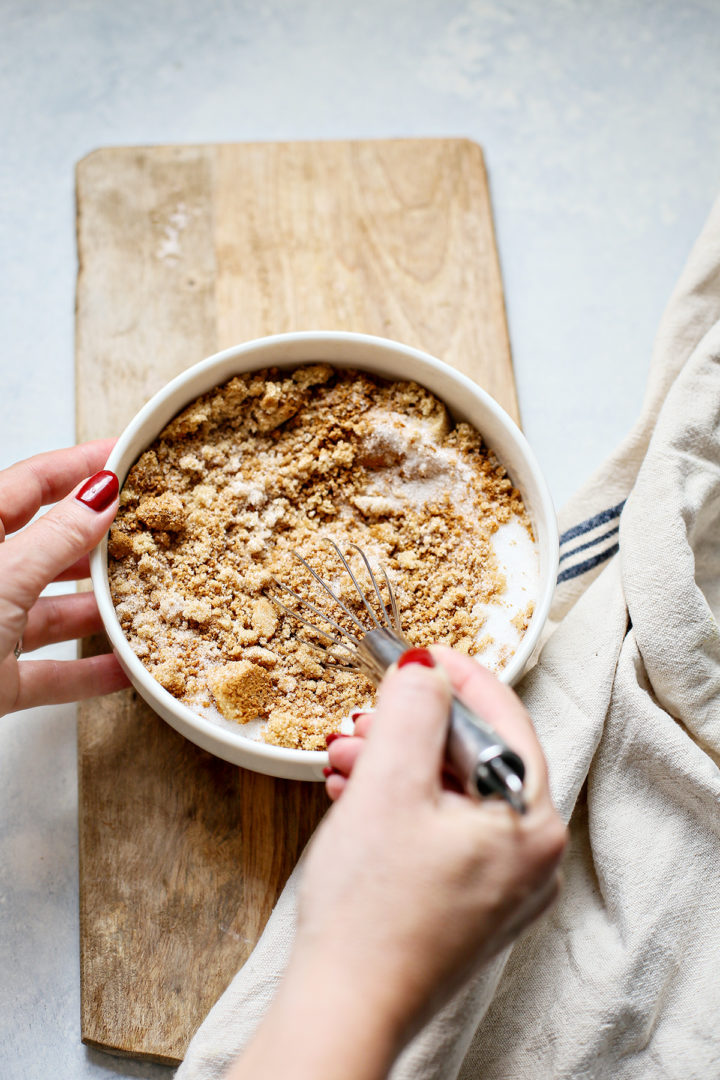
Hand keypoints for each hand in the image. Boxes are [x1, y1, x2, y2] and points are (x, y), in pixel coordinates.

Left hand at [0, 442, 129, 717]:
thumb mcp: (4, 577)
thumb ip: (58, 537)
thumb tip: (100, 494)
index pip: (30, 484)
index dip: (78, 466)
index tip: (124, 455)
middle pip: (48, 549)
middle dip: (99, 543)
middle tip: (149, 530)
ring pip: (53, 612)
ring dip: (99, 611)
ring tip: (147, 599)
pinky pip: (50, 672)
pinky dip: (88, 672)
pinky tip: (126, 667)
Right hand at [228, 648, 565, 1079]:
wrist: (344, 1008)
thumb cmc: (370, 910)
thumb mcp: (389, 783)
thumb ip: (413, 709)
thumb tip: (424, 668)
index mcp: (532, 823)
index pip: (505, 719)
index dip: (457, 676)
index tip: (420, 653)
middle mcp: (531, 857)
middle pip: (473, 757)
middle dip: (410, 730)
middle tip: (362, 719)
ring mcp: (502, 886)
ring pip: (450, 794)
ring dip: (395, 766)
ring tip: (344, 762)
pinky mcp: (468, 906)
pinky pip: (441, 831)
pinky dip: (399, 806)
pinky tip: (355, 798)